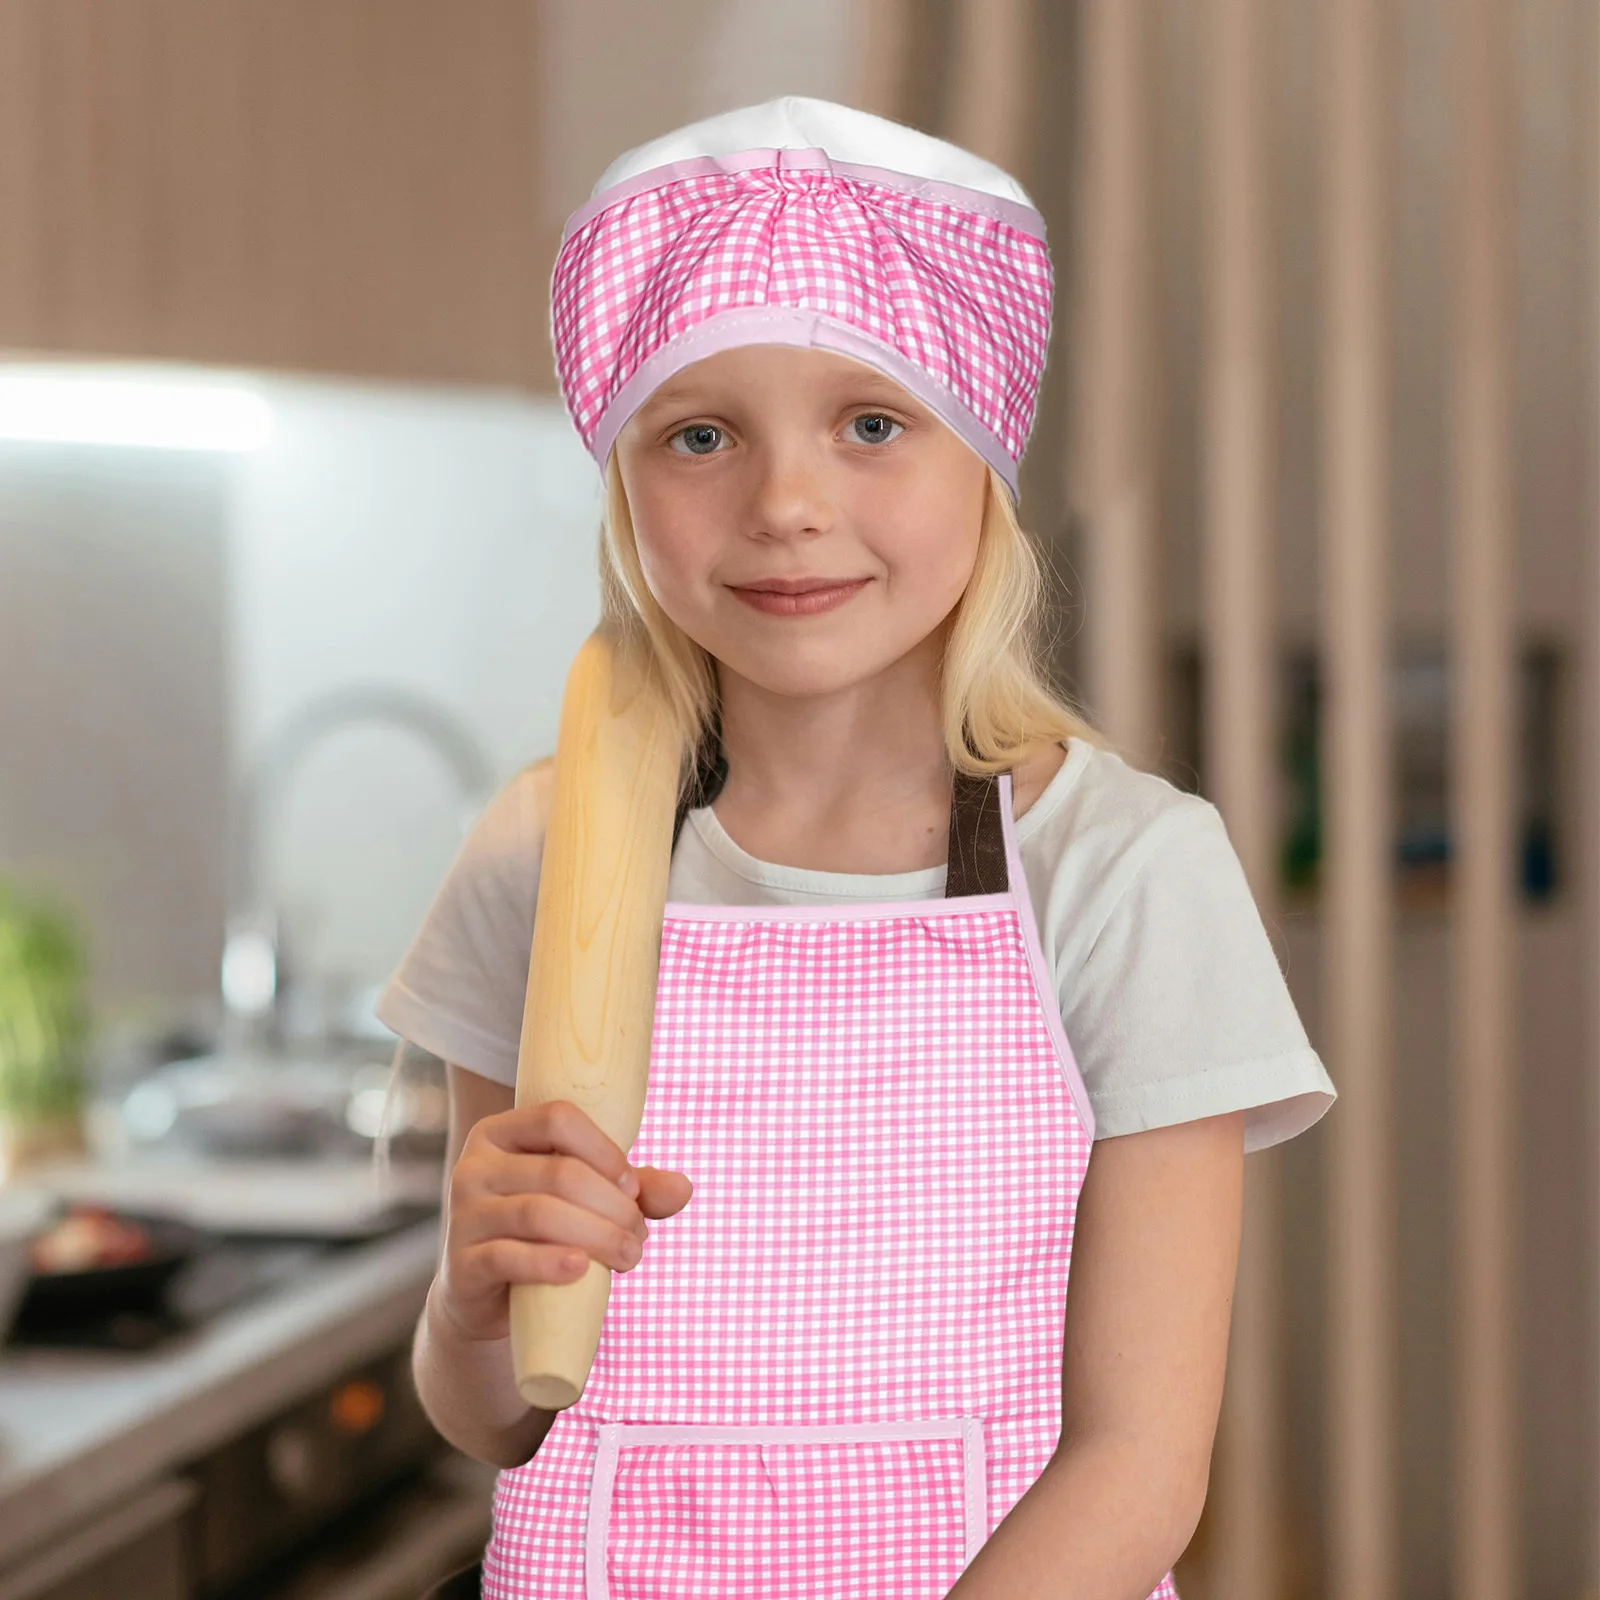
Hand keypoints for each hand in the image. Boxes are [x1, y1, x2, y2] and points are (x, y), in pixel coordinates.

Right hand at [436, 1098, 692, 1341]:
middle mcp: (474, 1166)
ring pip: (540, 1213)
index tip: (632, 1188)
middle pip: (559, 1172)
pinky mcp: (462, 1265)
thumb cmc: (545, 1232)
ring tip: (629, 1257)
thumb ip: (634, 1189)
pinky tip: (581, 1270)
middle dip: (614, 1207)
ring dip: (598, 1237)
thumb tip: (684, 1189)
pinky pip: (508, 1257)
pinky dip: (550, 1263)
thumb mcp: (588, 1201)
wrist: (487, 1298)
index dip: (605, 1151)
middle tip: (639, 1237)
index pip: (558, 1118)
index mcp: (501, 1132)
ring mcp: (463, 1215)